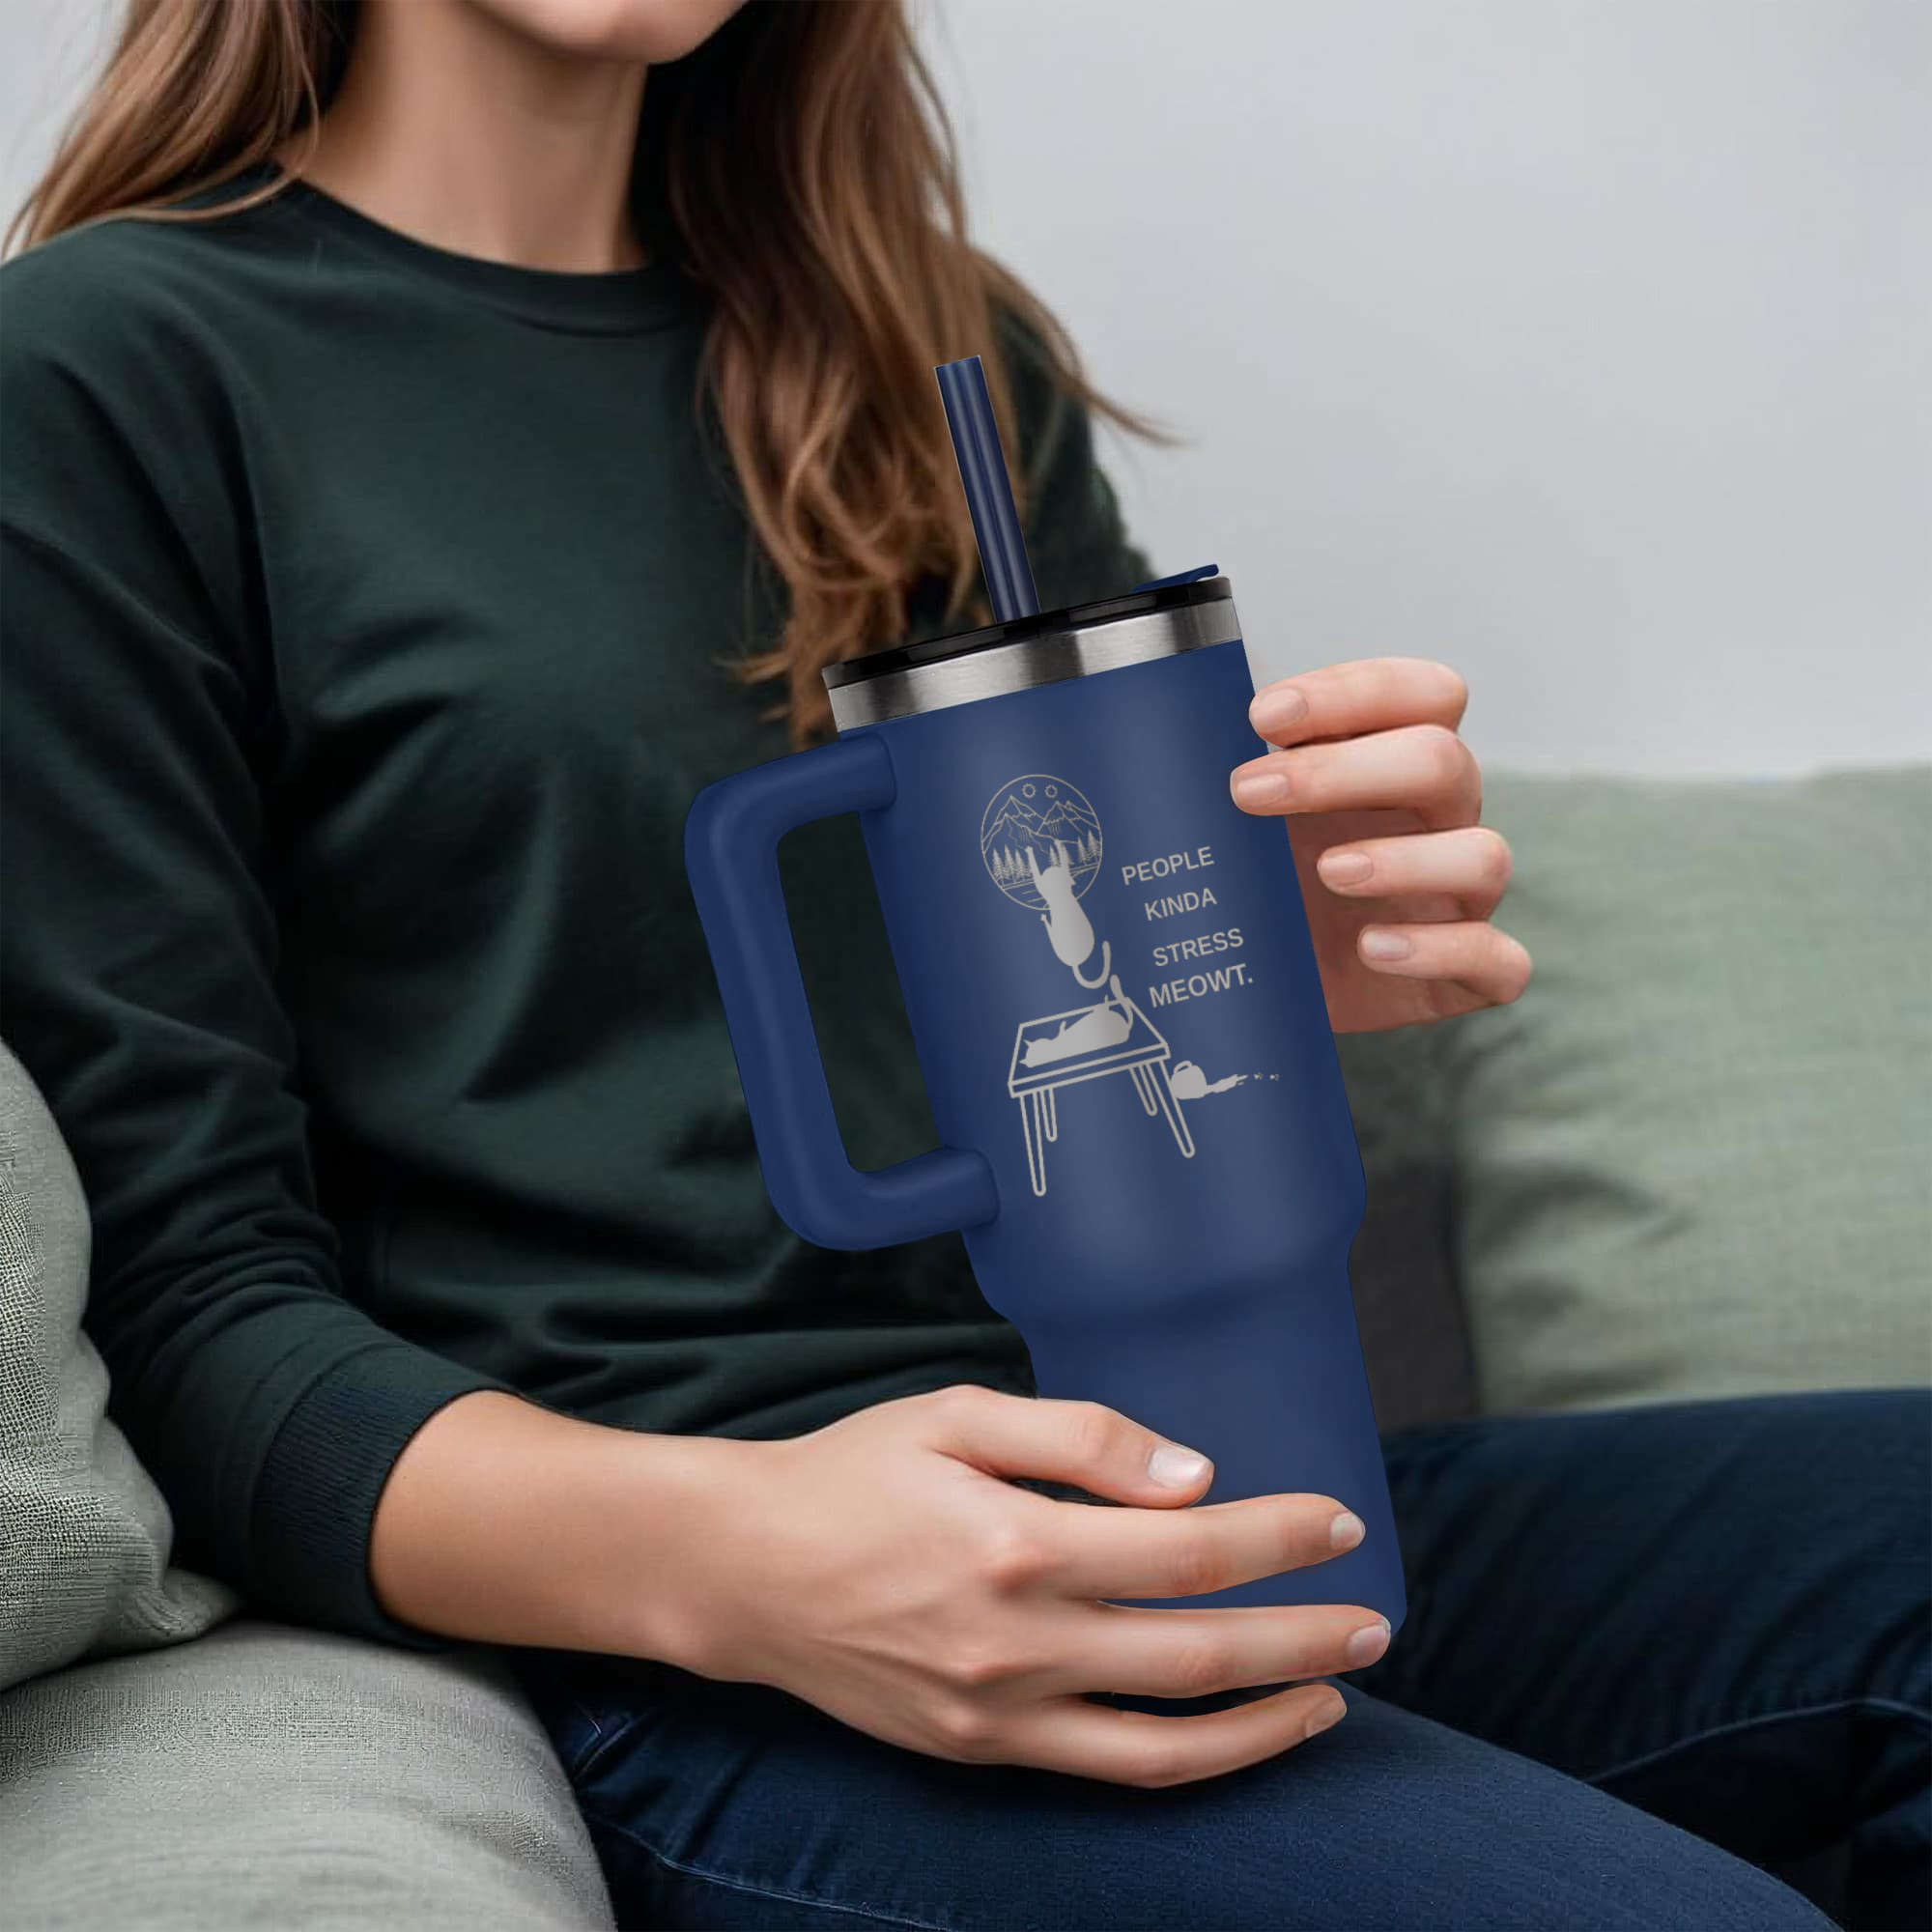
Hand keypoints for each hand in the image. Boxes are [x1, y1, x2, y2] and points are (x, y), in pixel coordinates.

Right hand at [647, 1384, 1385, 1787]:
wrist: (744, 1571)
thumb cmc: (853, 1473)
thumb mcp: (958, 1413)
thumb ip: (1081, 1438)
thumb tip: (1193, 1474)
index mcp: (1018, 1540)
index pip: (1190, 1548)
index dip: (1280, 1536)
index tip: (1338, 1522)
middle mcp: (1018, 1639)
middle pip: (1200, 1650)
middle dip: (1304, 1637)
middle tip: (1373, 1619)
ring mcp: (1001, 1711)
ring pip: (1169, 1741)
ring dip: (1268, 1721)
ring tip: (1334, 1695)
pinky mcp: (981, 1752)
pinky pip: (1108, 1771)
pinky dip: (1188, 1759)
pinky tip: (1233, 1731)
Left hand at [1229, 658, 1532, 1030]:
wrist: (1263, 994)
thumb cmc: (1263, 892)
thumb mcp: (1245, 827)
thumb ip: (1234, 774)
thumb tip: (1174, 731)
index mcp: (1396, 767)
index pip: (1425, 695)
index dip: (1355, 693)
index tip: (1264, 717)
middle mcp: (1440, 823)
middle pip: (1444, 763)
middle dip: (1344, 769)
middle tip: (1249, 793)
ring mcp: (1461, 901)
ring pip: (1484, 857)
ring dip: (1404, 859)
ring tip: (1327, 873)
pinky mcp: (1467, 977)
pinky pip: (1499, 960)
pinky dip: (1438, 951)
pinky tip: (1370, 948)